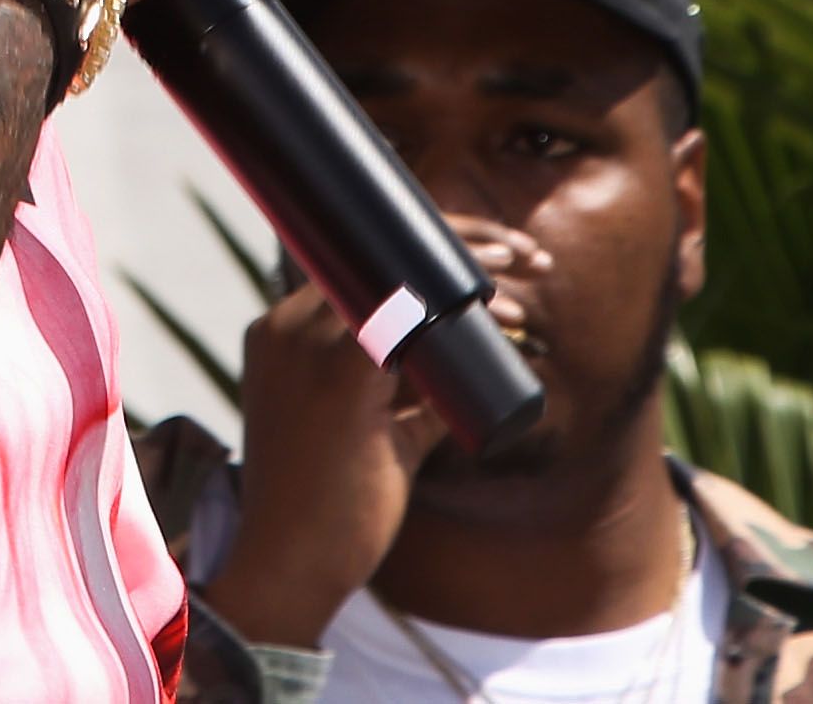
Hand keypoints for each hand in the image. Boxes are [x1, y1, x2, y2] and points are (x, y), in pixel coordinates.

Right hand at [202, 218, 541, 648]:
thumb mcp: (381, 435)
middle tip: (529, 258)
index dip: (433, 251)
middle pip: (381, 259)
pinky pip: (401, 316)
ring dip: (470, 269)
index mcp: (283, 333)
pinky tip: (494, 302)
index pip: (362, 266)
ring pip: (398, 279)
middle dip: (463, 247)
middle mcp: (287, 328)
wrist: (291, 567)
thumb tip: (473, 372)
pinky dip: (450, 303)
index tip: (495, 254)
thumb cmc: (330, 508)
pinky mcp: (338, 378)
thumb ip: (417, 399)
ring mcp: (306, 347)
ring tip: (525, 278)